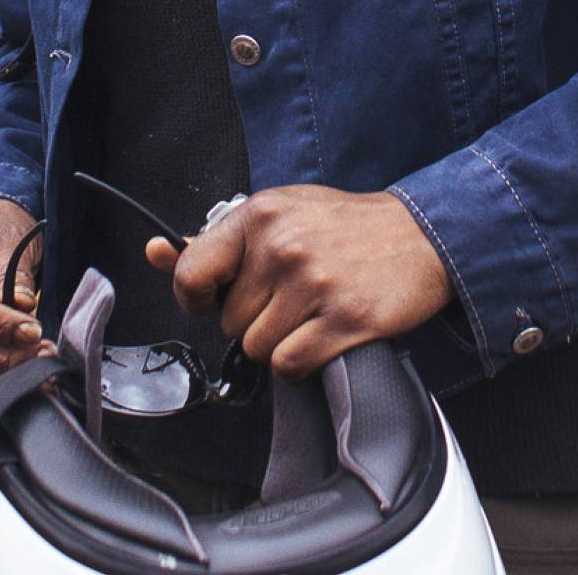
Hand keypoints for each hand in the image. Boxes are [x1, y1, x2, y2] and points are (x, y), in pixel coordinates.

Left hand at [145, 185, 452, 380]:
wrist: (421, 235)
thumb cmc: (343, 228)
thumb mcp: (280, 214)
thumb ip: (218, 239)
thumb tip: (156, 252)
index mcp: (259, 215)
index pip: (190, 272)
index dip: (194, 298)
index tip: (213, 299)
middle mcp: (282, 246)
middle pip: (228, 322)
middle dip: (252, 320)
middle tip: (287, 299)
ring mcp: (315, 284)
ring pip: (256, 348)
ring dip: (278, 343)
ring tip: (308, 315)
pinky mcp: (345, 319)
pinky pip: (289, 365)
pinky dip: (300, 363)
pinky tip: (320, 339)